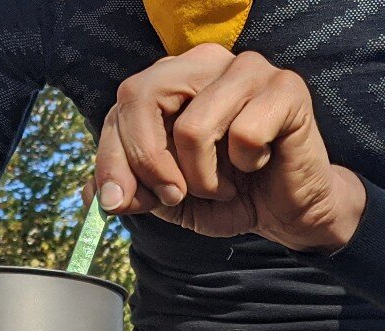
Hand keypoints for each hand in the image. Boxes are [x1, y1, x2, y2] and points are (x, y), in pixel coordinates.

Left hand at [93, 44, 365, 252]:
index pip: (123, 104)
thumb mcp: (170, 200)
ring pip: (193, 126)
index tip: (118, 202)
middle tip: (175, 195)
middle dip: (149, 161)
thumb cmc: (231, 195)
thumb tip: (95, 195)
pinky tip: (261, 162)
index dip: (113, 157)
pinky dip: (247, 164)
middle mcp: (205, 62)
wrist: (289, 214)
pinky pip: (244, 133)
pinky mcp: (286, 87)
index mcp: (173, 78)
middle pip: (144, 96)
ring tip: (225, 184)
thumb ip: (134, 189)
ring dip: (204, 177)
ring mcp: (247, 68)